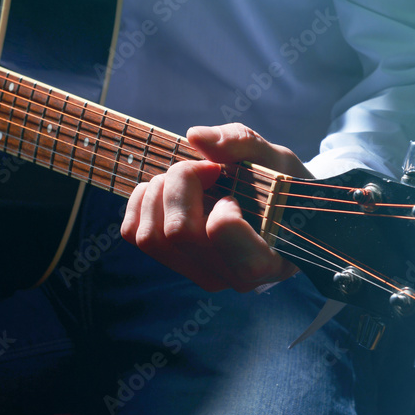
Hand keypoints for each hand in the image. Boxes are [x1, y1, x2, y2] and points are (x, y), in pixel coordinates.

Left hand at [121, 123, 311, 291]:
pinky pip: (133, 234)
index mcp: (266, 261)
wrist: (275, 211)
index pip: (223, 236)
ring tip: (186, 178)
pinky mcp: (171, 263)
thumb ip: (244, 145)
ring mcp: (198, 274)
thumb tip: (196, 137)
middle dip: (183, 182)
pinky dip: (141, 201)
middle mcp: (230, 277)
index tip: (233, 192)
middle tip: (205, 168)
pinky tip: (166, 190)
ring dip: (160, 192)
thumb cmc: (281, 188)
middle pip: (179, 232)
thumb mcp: (277, 160)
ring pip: (150, 237)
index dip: (220, 204)